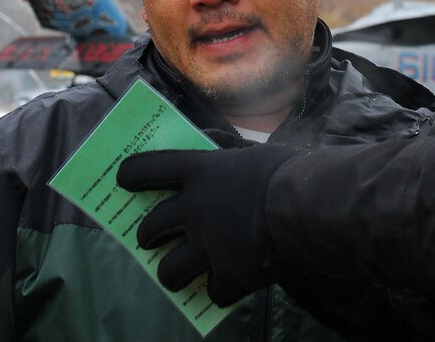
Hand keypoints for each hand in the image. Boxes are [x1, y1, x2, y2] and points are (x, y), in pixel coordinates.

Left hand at [116, 144, 301, 304]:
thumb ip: (228, 155)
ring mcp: (209, 245)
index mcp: (202, 172)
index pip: (151, 167)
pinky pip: (212, 291)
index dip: (133, 174)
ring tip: (176, 276)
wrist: (312, 207)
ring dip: (171, 274)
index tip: (122, 181)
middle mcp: (196, 209)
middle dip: (146, 235)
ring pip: (170, 270)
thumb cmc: (290, 171)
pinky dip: (218, 290)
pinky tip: (227, 287)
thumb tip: (212, 143)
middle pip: (152, 226)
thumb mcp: (254, 153)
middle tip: (149, 239)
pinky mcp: (229, 275)